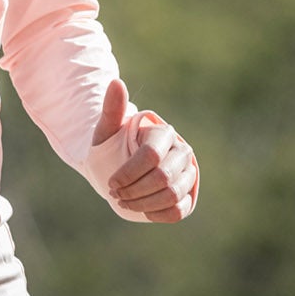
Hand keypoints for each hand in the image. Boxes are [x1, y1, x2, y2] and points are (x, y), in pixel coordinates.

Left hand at [91, 79, 198, 222]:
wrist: (119, 164)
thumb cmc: (111, 145)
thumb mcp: (106, 129)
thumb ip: (111, 109)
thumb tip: (116, 82)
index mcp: (163, 133)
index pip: (150, 156)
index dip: (129, 173)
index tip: (111, 182)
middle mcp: (181, 151)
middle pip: (163, 177)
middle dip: (134, 190)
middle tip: (114, 194)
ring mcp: (188, 173)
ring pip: (172, 194)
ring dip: (143, 204)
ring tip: (123, 202)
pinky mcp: (188, 195)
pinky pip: (179, 210)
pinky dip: (157, 213)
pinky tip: (140, 209)